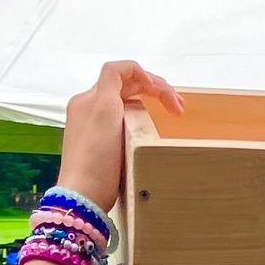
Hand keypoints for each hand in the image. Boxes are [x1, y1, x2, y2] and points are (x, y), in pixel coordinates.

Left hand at [58, 61, 183, 213]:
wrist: (85, 195)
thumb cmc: (95, 155)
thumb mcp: (104, 105)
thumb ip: (114, 78)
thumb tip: (132, 70)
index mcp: (91, 98)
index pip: (120, 71)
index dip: (147, 76)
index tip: (167, 94)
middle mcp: (90, 109)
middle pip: (126, 88)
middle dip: (156, 91)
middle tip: (180, 108)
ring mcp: (94, 129)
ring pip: (127, 106)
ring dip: (151, 106)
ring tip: (173, 116)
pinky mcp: (101, 149)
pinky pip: (124, 124)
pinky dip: (142, 121)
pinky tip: (152, 132)